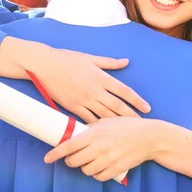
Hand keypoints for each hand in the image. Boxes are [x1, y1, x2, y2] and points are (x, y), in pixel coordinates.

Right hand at [28, 46, 151, 122]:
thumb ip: (109, 62)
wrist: (44, 66)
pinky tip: (105, 133)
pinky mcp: (73, 108)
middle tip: (142, 124)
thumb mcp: (90, 57)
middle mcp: (94, 90)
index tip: (147, 108)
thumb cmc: (67, 59)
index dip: (136, 100)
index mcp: (100, 77)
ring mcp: (83, 100)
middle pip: (117, 106)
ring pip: (104, 115)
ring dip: (117, 124)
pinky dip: (97, 127)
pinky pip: (88, 120)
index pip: (123, 91)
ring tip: (127, 131)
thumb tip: (126, 61)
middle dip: (131, 116)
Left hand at [44, 117, 158, 181]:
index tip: (47, 158)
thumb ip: (90, 127)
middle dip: (70, 161)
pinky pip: (99, 177)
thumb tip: (74, 132)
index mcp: (94, 133)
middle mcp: (99, 147)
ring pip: (86, 170)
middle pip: (74, 161)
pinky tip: (99, 167)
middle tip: (73, 157)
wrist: (148, 137)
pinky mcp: (116, 169)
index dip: (55, 153)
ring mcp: (107, 159)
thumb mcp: (106, 121)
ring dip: (84, 167)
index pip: (69, 146)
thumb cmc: (127, 126)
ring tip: (90, 160)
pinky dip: (96, 174)